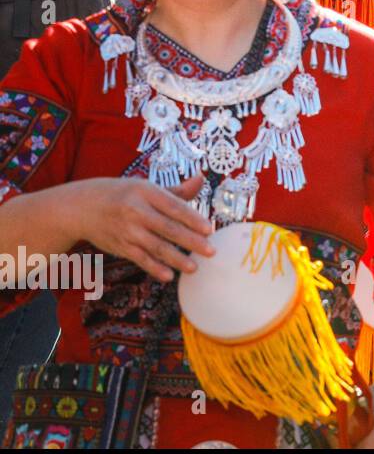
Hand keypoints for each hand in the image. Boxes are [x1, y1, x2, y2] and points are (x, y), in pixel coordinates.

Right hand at [69, 175, 212, 281]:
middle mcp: (136, 211)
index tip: (209, 229)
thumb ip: (176, 190)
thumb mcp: (146, 187)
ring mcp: (127, 230)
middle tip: (211, 251)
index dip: (192, 219)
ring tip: (194, 267)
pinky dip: (154, 268)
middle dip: (191, 241)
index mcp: (146, 192)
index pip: (174, 207)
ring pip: (155, 246)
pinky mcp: (120, 246)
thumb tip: (202, 178)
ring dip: (176, 259)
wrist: (82, 207)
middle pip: (168, 228)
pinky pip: (140, 258)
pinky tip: (169, 276)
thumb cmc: (122, 194)